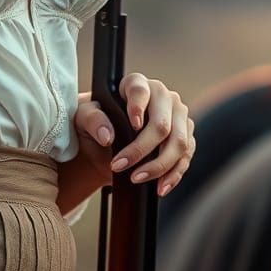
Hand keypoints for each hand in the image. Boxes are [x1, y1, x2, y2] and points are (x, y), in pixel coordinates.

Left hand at [72, 72, 194, 196]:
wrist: (105, 146)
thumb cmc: (95, 124)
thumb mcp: (84, 117)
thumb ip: (92, 119)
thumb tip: (107, 135)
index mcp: (137, 84)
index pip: (140, 91)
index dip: (138, 107)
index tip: (133, 125)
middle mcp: (163, 97)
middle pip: (161, 123)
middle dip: (142, 149)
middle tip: (119, 165)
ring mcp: (178, 118)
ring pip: (178, 143)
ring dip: (159, 166)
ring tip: (137, 178)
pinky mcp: (186, 139)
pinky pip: (185, 159)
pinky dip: (172, 175)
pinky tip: (159, 187)